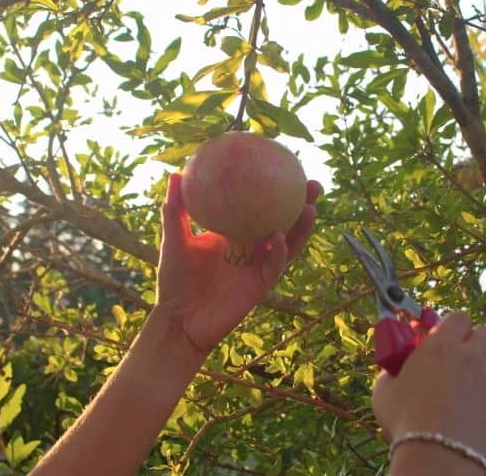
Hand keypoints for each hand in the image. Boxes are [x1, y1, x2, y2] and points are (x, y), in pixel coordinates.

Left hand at [154, 172, 322, 356]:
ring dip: (301, 227)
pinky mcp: (260, 285)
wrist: (179, 318)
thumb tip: (175, 174)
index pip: (261, 207)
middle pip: (284, 222)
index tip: (284, 166)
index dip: (276, 190)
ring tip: (310, 207)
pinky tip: (279, 237)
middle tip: (311, 183)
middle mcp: (252, 247)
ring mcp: (258, 266)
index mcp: (236, 233)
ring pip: (289, 244)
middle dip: (302, 204)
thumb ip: (176, 210)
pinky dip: (279, 251)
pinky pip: (274, 266)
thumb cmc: (175, 279)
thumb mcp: (174, 239)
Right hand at [372, 312, 485, 467]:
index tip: (445, 336)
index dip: (454, 325)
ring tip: (479, 383)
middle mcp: (470, 355)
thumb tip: (392, 372)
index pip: (458, 317)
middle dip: (478, 341)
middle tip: (464, 357)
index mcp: (439, 345)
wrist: (437, 455)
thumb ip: (391, 374)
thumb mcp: (384, 393)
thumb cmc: (406, 423)